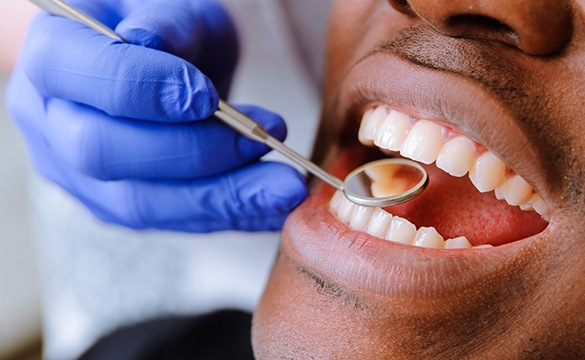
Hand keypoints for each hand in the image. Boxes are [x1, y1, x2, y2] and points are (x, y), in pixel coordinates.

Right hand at [7, 0, 307, 231]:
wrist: (165, 71)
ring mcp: (80, 175)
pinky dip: (229, 214)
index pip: (72, 75)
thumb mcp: (173, 10)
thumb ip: (165, 23)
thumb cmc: (169, 32)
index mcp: (51, 58)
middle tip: (263, 138)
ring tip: (285, 187)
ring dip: (223, 197)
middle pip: (101, 151)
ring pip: (141, 203)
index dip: (140, 89)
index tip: (207, 96)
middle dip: (192, 150)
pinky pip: (173, 222)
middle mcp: (51, 124)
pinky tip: (272, 206)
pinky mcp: (120, 207)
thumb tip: (152, 43)